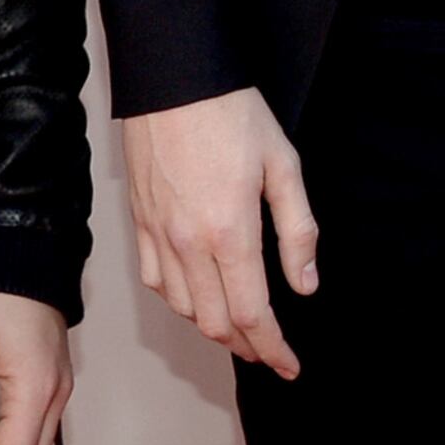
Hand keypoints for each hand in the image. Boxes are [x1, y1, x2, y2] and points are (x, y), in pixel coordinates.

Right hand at [118, 87, 318, 377]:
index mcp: (230, 231)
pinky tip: (199, 295)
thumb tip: (305, 285)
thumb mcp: (285, 165)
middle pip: (215, 323)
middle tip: (271, 352)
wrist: (174, 78)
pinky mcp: (139, 222)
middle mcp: (189, 242)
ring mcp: (158, 235)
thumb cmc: (233, 114)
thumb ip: (298, 231)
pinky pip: (156, 282)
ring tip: (241, 329)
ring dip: (214, 328)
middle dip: (246, 347)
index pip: (251, 314)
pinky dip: (180, 301)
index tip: (290, 366)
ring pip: (183, 308)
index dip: (273, 348)